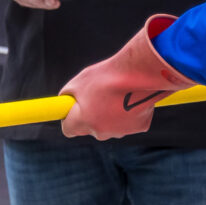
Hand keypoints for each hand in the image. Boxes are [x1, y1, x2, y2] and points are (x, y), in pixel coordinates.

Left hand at [61, 14, 190, 138]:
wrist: (139, 73)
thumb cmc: (108, 74)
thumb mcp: (80, 80)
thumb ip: (69, 94)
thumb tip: (65, 100)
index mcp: (83, 122)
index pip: (68, 130)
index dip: (69, 119)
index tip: (72, 111)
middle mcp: (100, 132)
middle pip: (91, 128)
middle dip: (92, 116)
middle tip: (98, 96)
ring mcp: (121, 131)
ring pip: (111, 126)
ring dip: (111, 114)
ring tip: (118, 93)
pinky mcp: (139, 127)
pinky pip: (130, 121)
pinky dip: (130, 112)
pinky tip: (132, 96)